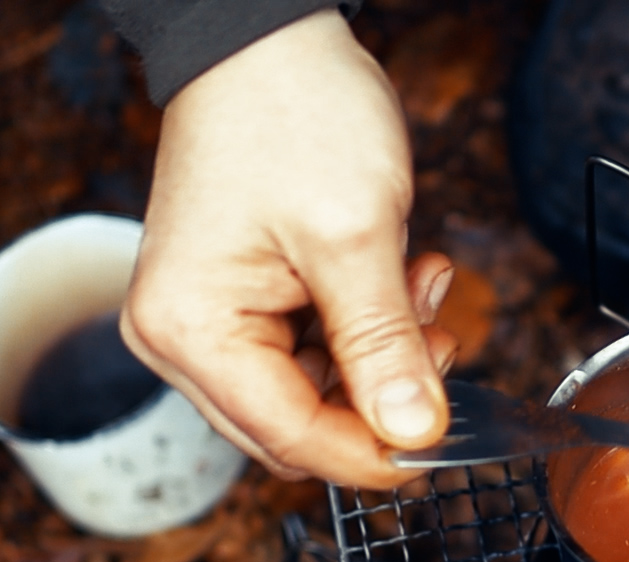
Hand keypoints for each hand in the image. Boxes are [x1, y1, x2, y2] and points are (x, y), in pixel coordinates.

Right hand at [120, 9, 454, 488]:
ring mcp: (209, 320)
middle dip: (381, 396)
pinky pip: (313, 349)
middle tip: (440, 338)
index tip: (445, 441)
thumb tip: (414, 433)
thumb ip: (384, 345)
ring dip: (384, 354)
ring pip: (316, 391)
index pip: (292, 438)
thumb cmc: (293, 112)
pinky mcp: (241, 301)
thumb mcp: (356, 236)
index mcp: (191, 330)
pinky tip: (403, 275)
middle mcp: (183, 338)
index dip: (375, 452)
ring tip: (423, 284)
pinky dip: (368, 326)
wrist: (265, 37)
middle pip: (299, 426)